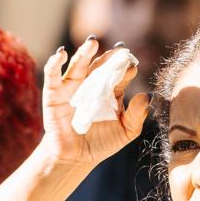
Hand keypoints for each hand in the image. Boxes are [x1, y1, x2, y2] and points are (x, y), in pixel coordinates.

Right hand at [40, 37, 148, 169]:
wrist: (76, 157)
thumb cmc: (102, 142)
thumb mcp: (126, 131)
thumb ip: (137, 115)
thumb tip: (146, 96)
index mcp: (110, 90)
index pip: (119, 74)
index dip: (125, 68)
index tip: (132, 65)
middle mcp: (92, 84)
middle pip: (100, 65)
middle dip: (108, 57)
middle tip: (119, 49)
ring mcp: (72, 87)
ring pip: (78, 65)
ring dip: (84, 53)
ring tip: (92, 42)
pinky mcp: (54, 94)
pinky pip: (53, 76)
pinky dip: (54, 64)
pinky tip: (61, 54)